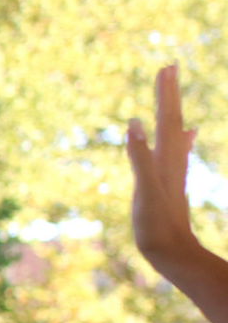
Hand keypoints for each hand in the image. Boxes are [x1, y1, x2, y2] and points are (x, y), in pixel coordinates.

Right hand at [127, 64, 200, 261]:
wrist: (174, 254)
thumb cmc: (157, 226)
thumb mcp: (145, 190)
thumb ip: (139, 157)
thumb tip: (133, 123)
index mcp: (165, 159)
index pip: (166, 119)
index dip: (166, 94)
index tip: (166, 68)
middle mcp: (172, 161)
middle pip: (173, 120)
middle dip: (170, 94)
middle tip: (169, 68)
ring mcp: (172, 172)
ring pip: (176, 133)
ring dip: (173, 111)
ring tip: (173, 94)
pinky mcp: (170, 183)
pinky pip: (177, 151)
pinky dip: (181, 137)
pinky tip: (187, 135)